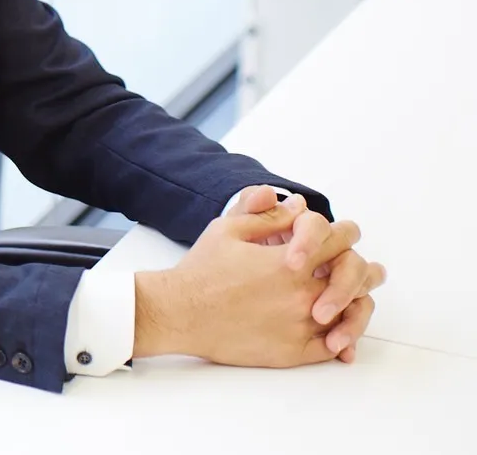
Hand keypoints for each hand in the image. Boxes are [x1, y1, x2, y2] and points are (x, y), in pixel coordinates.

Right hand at [134, 195, 376, 367]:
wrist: (180, 312)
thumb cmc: (201, 270)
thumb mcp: (228, 229)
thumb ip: (266, 214)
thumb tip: (297, 204)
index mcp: (288, 259)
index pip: (338, 240)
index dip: (345, 234)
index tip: (346, 235)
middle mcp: (301, 293)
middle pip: (354, 277)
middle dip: (366, 271)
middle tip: (374, 273)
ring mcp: (300, 324)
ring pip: (351, 315)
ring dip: (360, 306)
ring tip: (362, 303)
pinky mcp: (293, 351)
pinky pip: (332, 347)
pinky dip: (341, 340)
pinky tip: (341, 336)